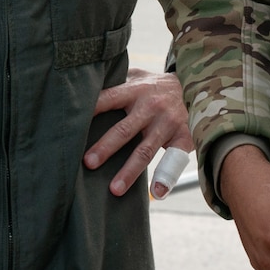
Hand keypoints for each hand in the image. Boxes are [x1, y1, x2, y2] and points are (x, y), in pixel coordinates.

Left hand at [85, 68, 194, 196]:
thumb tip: (82, 86)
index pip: (107, 100)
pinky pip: (174, 160)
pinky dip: (166, 178)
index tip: (72, 125)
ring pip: (145, 150)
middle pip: (124, 129)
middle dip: (106, 147)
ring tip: (114, 190)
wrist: (197, 85)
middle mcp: (150, 106)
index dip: (90, 111)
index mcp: (134, 90)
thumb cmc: (156, 86)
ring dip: (129, 171)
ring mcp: (167, 123)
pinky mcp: (183, 136)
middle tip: (88, 163)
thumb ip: (115, 82)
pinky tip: (157, 193)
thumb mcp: (137, 77)